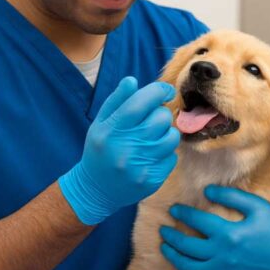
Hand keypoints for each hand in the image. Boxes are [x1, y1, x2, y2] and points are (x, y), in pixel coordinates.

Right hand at [59, 76, 179, 224]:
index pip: (140, 103)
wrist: (97, 189)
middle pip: (161, 118)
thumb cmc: (100, 149)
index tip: (165, 90)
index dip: (158, 91)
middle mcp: (126, 148)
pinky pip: (172, 156)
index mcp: (111, 131)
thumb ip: (117, 100)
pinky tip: (151, 155)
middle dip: (160, 113)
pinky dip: (165, 152)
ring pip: (171, 137)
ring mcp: (141, 166)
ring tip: (153, 137)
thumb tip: (133, 80)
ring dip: (166, 132)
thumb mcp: (101, 123)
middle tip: (152, 119)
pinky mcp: (153, 179)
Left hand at [160, 185, 269, 269]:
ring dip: (174, 257)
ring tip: (167, 248)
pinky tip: (184, 267)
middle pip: (187, 246)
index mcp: (229, 234)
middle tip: (164, 229)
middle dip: (171, 236)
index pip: (197, 221)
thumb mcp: (257, 207)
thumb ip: (231, 196)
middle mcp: (223, 256)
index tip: (174, 209)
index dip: (182, 214)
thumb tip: (207, 191)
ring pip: (188, 267)